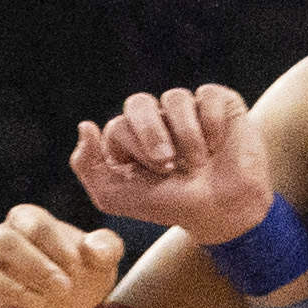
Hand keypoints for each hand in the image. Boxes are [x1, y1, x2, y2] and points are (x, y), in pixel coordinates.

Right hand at [0, 204, 125, 307]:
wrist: (69, 305)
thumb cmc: (82, 271)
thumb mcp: (102, 259)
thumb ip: (105, 248)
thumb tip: (94, 250)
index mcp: (28, 220)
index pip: (33, 223)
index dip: (56, 246)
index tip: (77, 268)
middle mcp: (0, 239)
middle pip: (1, 240)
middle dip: (33, 265)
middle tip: (62, 287)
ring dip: (10, 288)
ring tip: (40, 303)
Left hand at [78, 85, 273, 245]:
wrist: (223, 212)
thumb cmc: (170, 205)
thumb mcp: (115, 196)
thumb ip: (87, 165)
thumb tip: (85, 125)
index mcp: (127, 137)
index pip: (118, 127)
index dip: (135, 150)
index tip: (156, 176)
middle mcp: (155, 118)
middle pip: (138, 104)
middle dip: (151, 134)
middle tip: (168, 163)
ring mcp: (187, 110)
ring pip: (174, 98)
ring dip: (186, 135)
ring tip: (199, 162)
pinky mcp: (220, 104)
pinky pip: (208, 95)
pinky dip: (212, 122)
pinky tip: (217, 145)